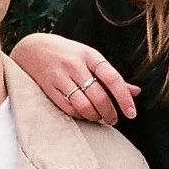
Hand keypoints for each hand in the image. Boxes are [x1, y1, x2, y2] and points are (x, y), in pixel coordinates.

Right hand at [11, 33, 139, 124]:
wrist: (32, 48)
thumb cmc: (67, 54)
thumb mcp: (90, 58)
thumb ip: (111, 76)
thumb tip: (136, 92)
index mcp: (90, 55)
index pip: (112, 78)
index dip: (124, 98)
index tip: (131, 113)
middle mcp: (75, 65)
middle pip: (99, 96)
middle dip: (109, 113)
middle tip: (114, 119)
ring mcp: (60, 77)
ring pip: (84, 106)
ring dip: (95, 116)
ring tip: (99, 117)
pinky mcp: (49, 88)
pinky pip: (69, 109)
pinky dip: (80, 115)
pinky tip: (84, 114)